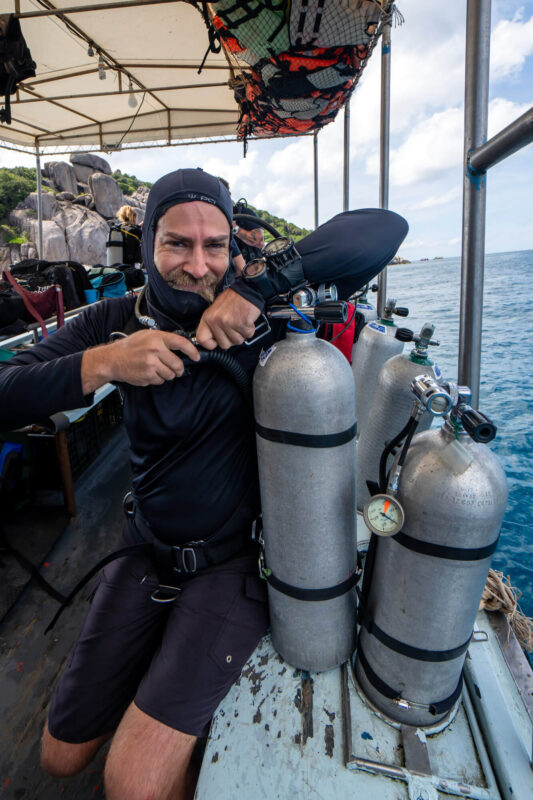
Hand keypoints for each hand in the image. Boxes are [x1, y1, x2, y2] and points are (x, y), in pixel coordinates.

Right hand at [81, 330, 199, 392]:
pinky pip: (160, 380)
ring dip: (168, 374)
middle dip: (179, 369)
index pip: (181, 343)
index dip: (192, 351)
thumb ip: (163, 340)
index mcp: (157, 338)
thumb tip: (180, 346)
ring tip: (158, 368)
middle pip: (178, 364)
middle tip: (177, 369)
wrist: (113, 359)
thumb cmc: (129, 347)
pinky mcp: (148, 375)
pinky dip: (158, 378)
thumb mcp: (146, 336)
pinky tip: (149, 372)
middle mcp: (155, 350)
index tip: (196, 356)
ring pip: (171, 374)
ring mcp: (152, 364)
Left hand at [196, 288, 260, 349]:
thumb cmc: (233, 299)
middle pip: (224, 345)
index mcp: (208, 318)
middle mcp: (216, 321)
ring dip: (242, 333)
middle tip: (234, 327)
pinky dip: (250, 329)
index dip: (211, 344)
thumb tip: (213, 340)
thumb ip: (213, 325)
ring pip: (237, 341)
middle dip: (231, 339)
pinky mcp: (241, 323)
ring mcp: (228, 323)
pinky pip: (247, 335)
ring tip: (240, 321)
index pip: (202, 340)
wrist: (247, 289)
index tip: (217, 341)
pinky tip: (247, 320)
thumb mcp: (216, 311)